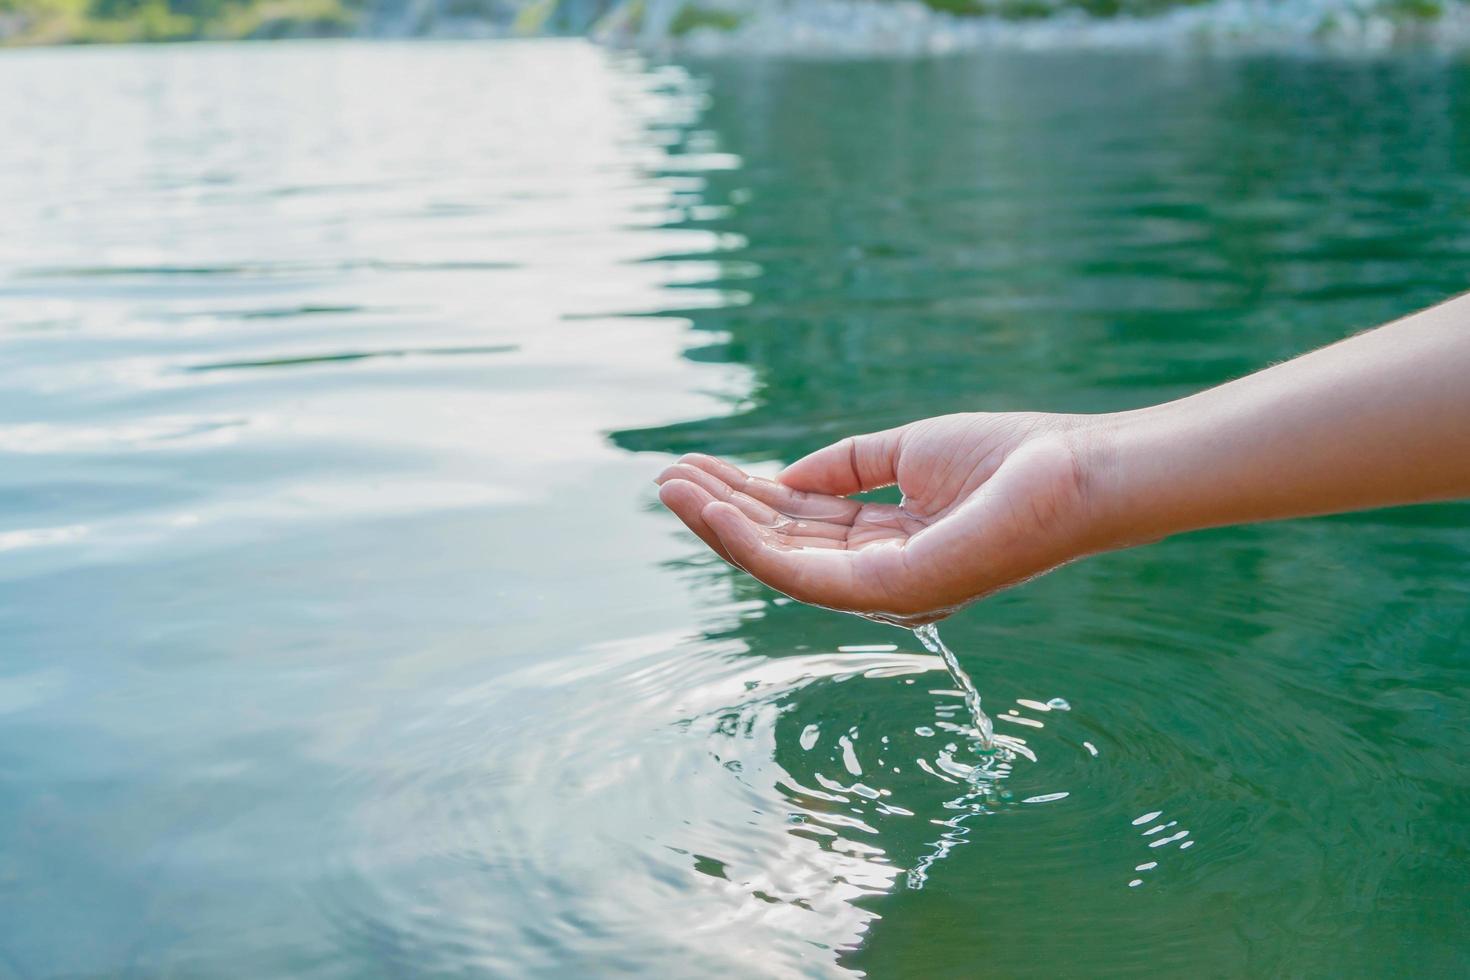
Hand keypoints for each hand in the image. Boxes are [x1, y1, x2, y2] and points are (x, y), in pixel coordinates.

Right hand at [654, 413, 1104, 624]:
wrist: (1077, 471)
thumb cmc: (1011, 459)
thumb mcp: (909, 452)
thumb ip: (846, 465)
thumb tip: (781, 476)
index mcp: (889, 547)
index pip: (803, 525)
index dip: (748, 496)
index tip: (700, 467)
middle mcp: (880, 578)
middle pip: (783, 545)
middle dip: (722, 511)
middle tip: (666, 476)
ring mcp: (884, 592)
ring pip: (779, 563)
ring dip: (719, 525)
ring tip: (669, 486)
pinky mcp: (890, 593)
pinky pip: (801, 569)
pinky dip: (749, 539)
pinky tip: (711, 506)